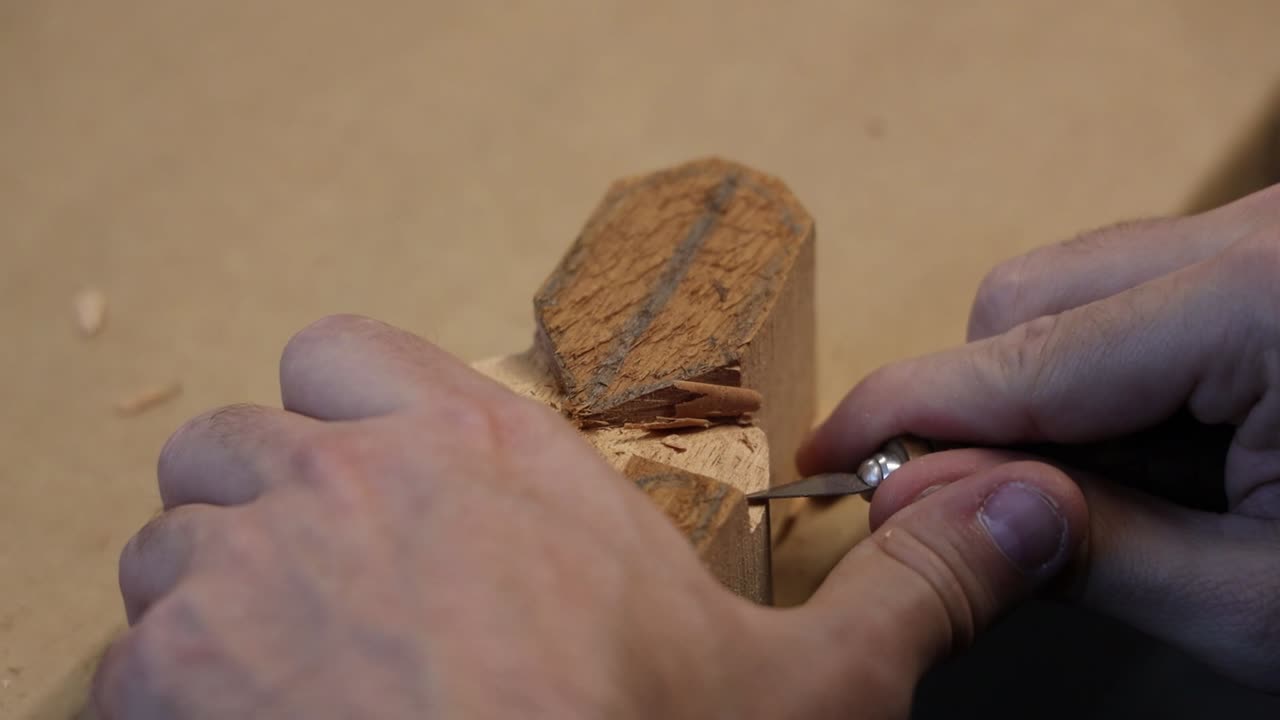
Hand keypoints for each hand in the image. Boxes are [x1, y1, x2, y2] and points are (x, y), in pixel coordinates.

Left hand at [93, 315, 1085, 718]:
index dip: (350, 413)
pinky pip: (125, 664)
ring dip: (215, 602)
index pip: (341, 356)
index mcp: (480, 459)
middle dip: (267, 509)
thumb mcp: (815, 692)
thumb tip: (1028, 504)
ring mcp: (237, 588)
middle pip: (236, 448)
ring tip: (298, 683)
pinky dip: (170, 702)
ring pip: (171, 548)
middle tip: (339, 601)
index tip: (385, 485)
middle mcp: (341, 493)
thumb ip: (911, 582)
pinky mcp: (159, 696)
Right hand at [800, 184, 1279, 690]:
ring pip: (1077, 289)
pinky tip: (1181, 456)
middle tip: (1020, 520)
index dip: (905, 410)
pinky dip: (1121, 382)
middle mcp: (1269, 231)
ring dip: (1059, 400)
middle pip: (1035, 296)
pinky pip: (1140, 296)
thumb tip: (927, 495)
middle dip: (994, 410)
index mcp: (1271, 301)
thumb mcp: (1263, 607)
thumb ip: (1082, 542)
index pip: (1021, 353)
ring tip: (1141, 498)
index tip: (826, 457)